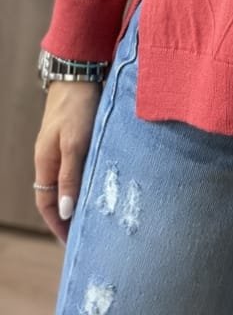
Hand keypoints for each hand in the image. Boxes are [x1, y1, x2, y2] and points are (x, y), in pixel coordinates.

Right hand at [34, 81, 101, 244]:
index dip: (58, 224)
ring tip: (100, 212)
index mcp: (45, 162)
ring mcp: (63, 146)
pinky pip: (80, 165)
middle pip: (57, 195)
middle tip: (90, 232)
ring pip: (70, 180)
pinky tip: (104, 181)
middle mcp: (51, 158)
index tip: (73, 241)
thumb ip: (70, 175)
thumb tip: (65, 211)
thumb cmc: (77, 107)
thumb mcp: (75, 143)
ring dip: (80, 196)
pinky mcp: (78, 136)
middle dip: (69, 215)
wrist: (81, 73)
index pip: (47, 203)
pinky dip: (88, 178)